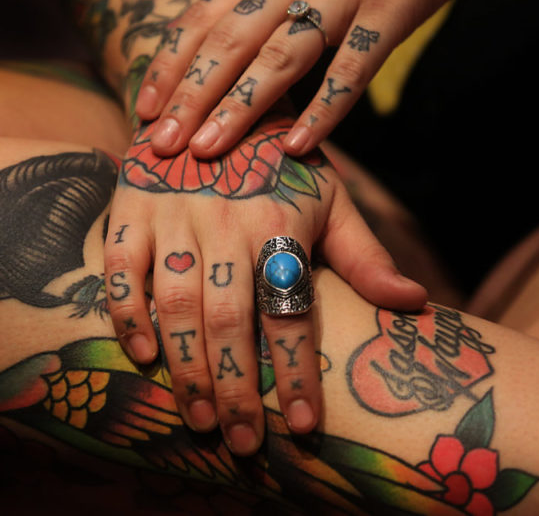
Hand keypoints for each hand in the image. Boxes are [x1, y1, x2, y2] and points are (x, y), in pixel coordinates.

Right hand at [103, 114, 425, 454]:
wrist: (218, 94)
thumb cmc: (281, 161)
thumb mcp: (330, 197)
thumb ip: (365, 255)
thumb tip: (416, 304)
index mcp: (281, 219)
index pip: (291, 309)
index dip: (297, 372)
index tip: (305, 427)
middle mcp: (227, 218)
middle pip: (231, 318)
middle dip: (238, 389)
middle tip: (244, 443)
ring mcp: (174, 211)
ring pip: (177, 302)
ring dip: (187, 368)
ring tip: (202, 421)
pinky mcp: (132, 205)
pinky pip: (122, 268)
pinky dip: (129, 315)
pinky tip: (144, 357)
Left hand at [134, 0, 497, 158]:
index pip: (203, 19)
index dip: (170, 65)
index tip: (143, 109)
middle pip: (229, 43)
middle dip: (190, 96)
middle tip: (159, 145)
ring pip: (280, 57)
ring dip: (240, 106)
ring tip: (207, 150)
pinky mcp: (389, 13)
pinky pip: (352, 68)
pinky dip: (324, 108)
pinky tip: (297, 146)